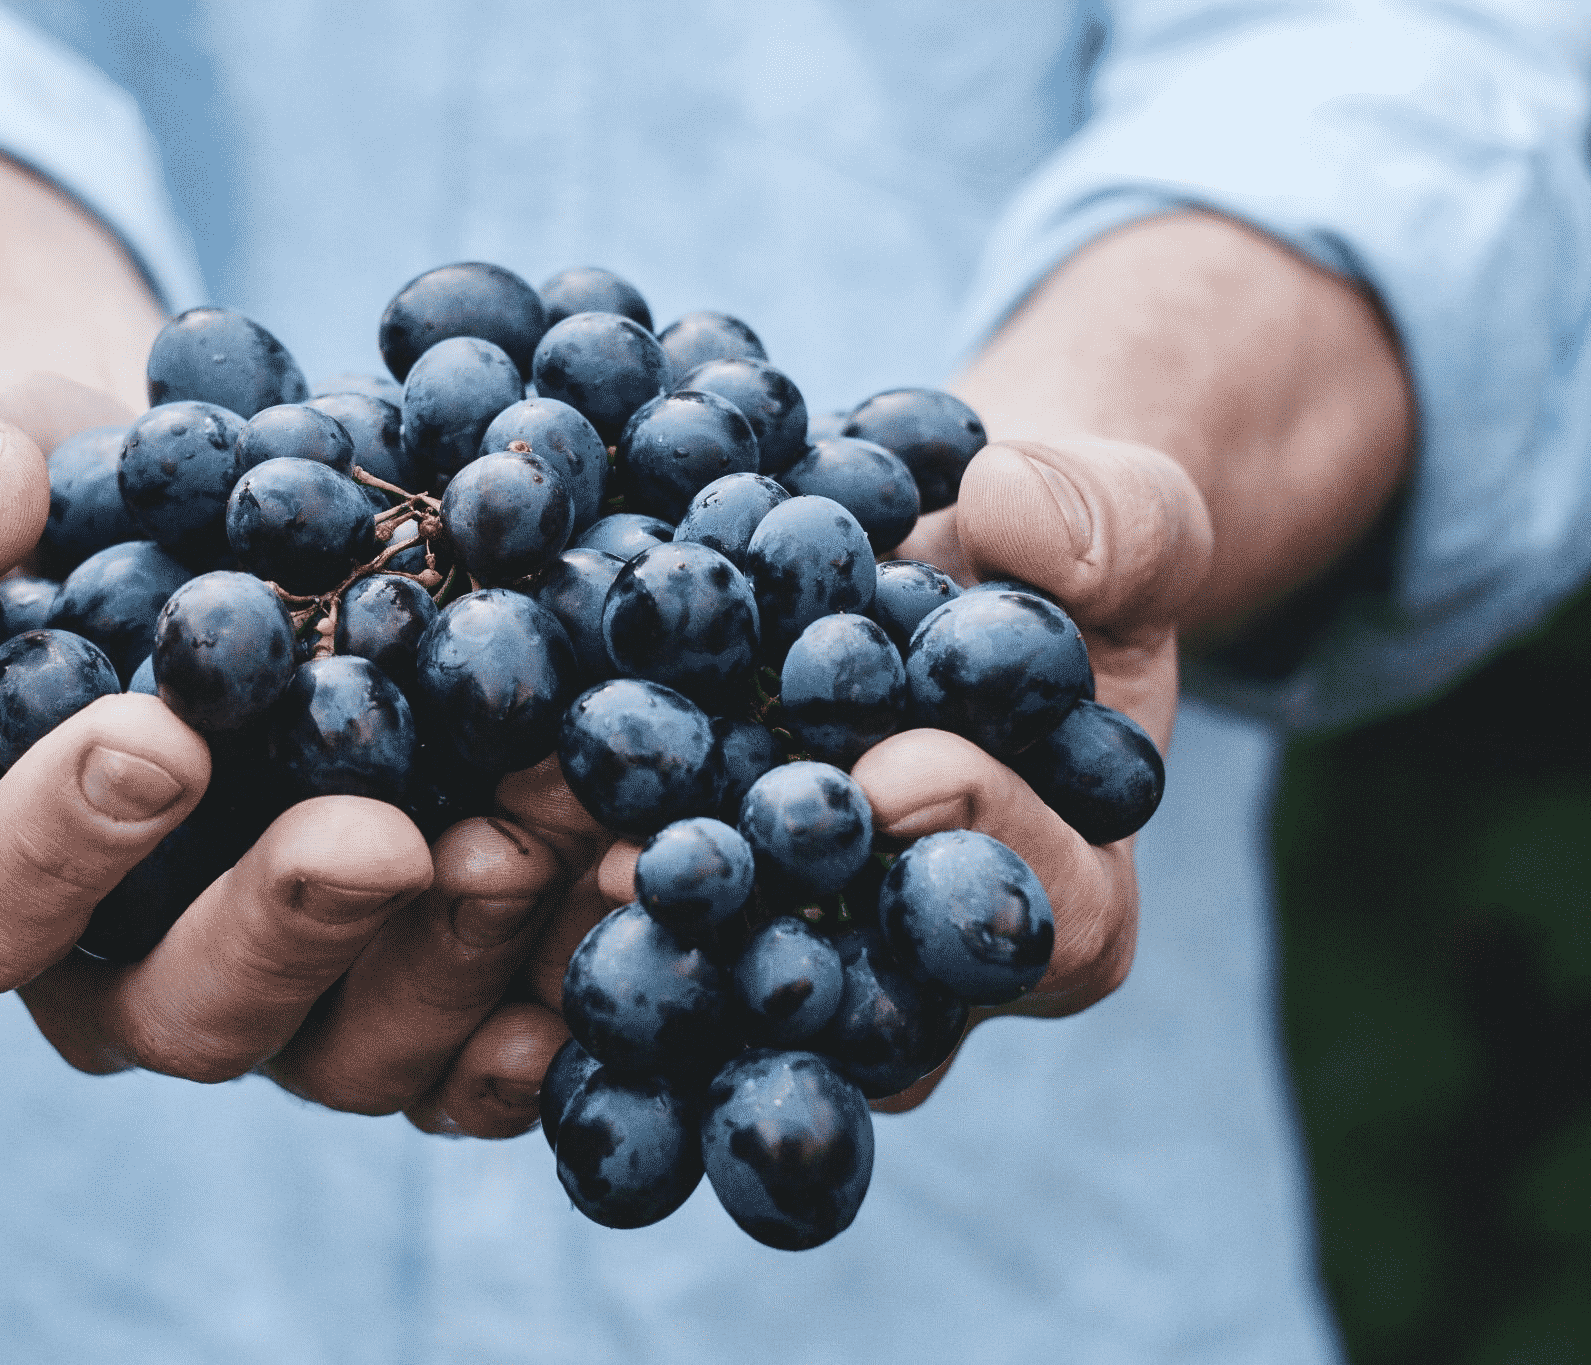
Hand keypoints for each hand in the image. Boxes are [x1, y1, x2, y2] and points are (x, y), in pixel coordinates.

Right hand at [0, 366, 606, 1132]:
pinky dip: (552, 991)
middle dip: (289, 928)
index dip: (51, 845)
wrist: (188, 502)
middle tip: (378, 836)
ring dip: (453, 954)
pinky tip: (624, 906)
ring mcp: (282, 986)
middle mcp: (123, 966)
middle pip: (186, 1011)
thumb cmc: (27, 487)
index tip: (154, 737)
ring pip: (352, 1044)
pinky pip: (476, 1037)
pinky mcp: (407, 971)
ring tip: (539, 834)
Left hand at [521, 434, 1212, 1112]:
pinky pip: (635, 928)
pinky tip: (469, 837)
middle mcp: (921, 969)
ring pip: (726, 986)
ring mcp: (800, 952)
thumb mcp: (1121, 518)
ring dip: (630, 932)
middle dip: (764, 927)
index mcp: (1065, 898)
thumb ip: (1107, 524)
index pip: (1048, 917)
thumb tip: (1011, 508)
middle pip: (860, 996)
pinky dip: (558, 888)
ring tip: (540, 858)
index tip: (893, 771)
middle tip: (663, 866)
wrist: (939, 566)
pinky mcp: (695, 910)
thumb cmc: (1053, 556)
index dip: (980, 843)